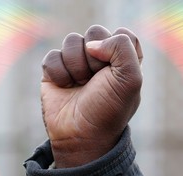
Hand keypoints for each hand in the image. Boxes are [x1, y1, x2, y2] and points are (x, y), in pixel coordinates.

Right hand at [41, 25, 142, 167]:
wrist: (81, 136)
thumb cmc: (108, 110)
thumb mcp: (130, 79)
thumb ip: (122, 47)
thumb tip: (91, 44)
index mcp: (123, 61)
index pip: (122, 34)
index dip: (117, 48)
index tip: (115, 71)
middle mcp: (101, 59)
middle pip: (95, 31)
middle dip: (94, 57)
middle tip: (96, 81)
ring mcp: (76, 64)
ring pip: (71, 41)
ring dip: (76, 66)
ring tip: (80, 86)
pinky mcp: (55, 71)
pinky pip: (52, 56)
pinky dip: (58, 73)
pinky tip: (64, 88)